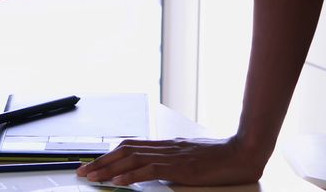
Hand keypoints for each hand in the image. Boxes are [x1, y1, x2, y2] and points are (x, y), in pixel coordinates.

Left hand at [76, 136, 266, 185]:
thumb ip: (173, 160)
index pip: (131, 145)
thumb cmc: (222, 157)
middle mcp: (166, 147)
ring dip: (109, 169)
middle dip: (101, 162)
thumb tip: (157, 168)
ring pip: (133, 159)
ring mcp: (172, 156)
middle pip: (125, 150)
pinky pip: (151, 170)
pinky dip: (132, 175)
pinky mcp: (180, 168)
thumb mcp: (192, 156)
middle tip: (83, 171)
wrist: (243, 152)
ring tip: (92, 177)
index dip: (110, 153)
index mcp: (167, 145)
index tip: (94, 163)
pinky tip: (119, 181)